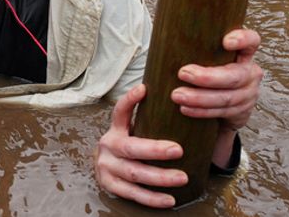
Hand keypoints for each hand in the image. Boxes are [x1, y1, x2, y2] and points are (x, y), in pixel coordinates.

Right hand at [94, 84, 186, 208]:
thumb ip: (148, 122)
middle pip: (131, 148)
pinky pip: (132, 193)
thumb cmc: (128, 147)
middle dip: (155, 150)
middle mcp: (108, 146)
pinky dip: (151, 198)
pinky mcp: (109, 185)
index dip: (129, 100)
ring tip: (182, 177)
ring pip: (134, 173)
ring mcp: (107, 167)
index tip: (144, 89)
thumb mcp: (131, 131)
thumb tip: (184, 104)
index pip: (120, 112)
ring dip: (159, 177)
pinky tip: (169, 200)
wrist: (105, 168)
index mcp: (115, 130)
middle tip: (179, 150)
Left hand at [172, 28, 262, 130]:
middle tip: (183, 73)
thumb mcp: (209, 57)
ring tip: (177, 95)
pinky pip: (221, 112)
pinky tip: (186, 108)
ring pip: (226, 98)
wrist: (225, 104)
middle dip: (207, 77)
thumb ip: (197, 49)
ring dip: (199, 98)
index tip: (225, 42)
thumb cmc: (210, 71)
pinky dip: (201, 111)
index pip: (251, 41)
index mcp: (244, 54)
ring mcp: (248, 94)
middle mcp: (250, 73)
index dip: (242, 40)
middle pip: (234, 76)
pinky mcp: (242, 112)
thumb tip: (164, 44)